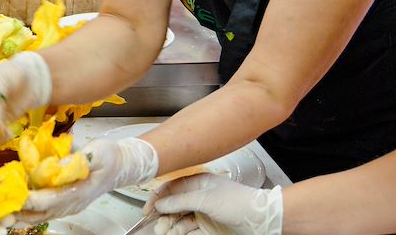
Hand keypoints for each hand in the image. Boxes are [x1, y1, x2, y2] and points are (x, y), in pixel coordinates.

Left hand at [14, 137, 158, 223]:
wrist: (121, 166)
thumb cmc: (110, 157)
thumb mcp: (97, 153)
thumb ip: (78, 159)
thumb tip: (58, 164)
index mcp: (79, 192)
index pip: (50, 200)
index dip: (30, 199)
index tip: (14, 194)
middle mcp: (71, 203)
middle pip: (40, 213)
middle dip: (18, 210)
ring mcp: (67, 205)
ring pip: (39, 215)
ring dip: (20, 213)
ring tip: (1, 209)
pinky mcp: (64, 202)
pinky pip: (43, 210)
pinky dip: (27, 209)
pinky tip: (14, 203)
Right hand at [147, 173, 282, 234]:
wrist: (262, 220)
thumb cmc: (240, 203)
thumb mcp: (206, 199)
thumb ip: (181, 201)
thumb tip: (161, 203)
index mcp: (198, 182)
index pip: (171, 187)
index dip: (158, 197)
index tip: (148, 208)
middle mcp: (199, 195)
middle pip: (174, 204)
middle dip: (163, 214)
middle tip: (155, 223)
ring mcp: (203, 211)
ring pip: (180, 218)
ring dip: (170, 225)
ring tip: (163, 231)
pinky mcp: (208, 225)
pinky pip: (189, 228)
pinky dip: (180, 231)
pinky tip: (174, 233)